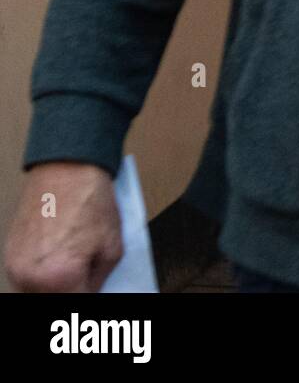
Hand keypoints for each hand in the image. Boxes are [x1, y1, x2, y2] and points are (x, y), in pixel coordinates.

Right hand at [5, 161, 122, 291]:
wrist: (67, 168)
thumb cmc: (91, 200)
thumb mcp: (113, 246)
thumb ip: (100, 279)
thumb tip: (92, 292)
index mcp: (59, 279)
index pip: (77, 305)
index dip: (90, 296)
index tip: (95, 291)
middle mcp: (30, 278)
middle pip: (51, 302)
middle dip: (70, 293)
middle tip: (84, 280)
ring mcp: (15, 268)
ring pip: (35, 293)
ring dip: (52, 287)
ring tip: (70, 265)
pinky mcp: (8, 255)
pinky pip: (25, 278)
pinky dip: (40, 275)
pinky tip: (56, 257)